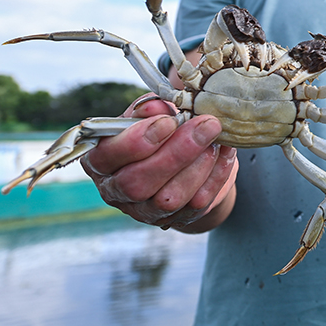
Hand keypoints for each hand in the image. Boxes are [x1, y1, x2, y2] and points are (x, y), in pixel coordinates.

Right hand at [80, 97, 237, 231]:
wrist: (184, 158)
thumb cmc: (161, 131)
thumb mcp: (151, 114)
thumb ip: (149, 109)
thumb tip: (155, 107)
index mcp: (100, 161)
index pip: (107, 157)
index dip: (136, 141)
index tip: (168, 121)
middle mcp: (117, 191)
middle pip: (136, 183)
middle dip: (175, 153)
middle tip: (206, 126)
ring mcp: (145, 210)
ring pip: (167, 199)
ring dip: (197, 166)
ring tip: (216, 139)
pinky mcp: (176, 218)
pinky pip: (197, 203)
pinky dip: (216, 176)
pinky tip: (225, 153)